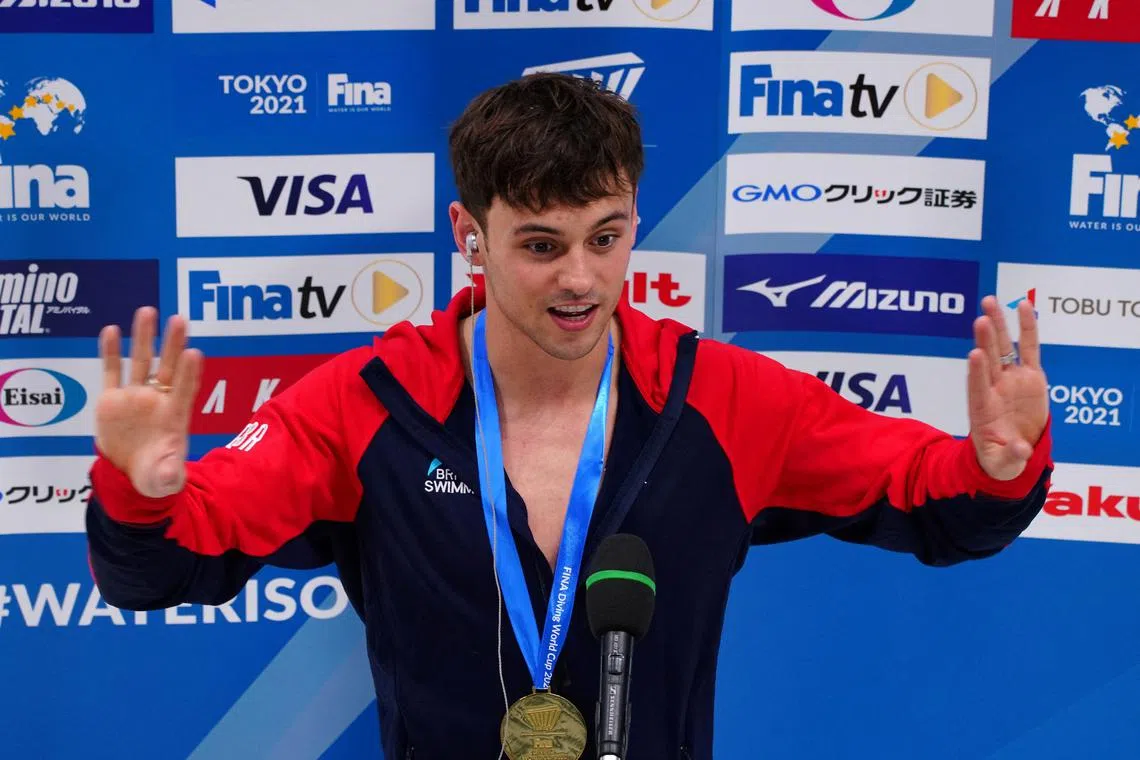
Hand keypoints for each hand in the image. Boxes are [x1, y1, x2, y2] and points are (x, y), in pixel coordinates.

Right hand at [95, 307, 202, 497]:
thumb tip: (171, 475)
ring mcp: (134, 397)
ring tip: (148, 311)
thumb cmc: (155, 475)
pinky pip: (112, 371)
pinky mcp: (112, 399)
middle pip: (167, 366)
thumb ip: (168, 474)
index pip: (184, 389)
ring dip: (144, 337)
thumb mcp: (163, 480)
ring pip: (141, 361)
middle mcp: (157, 400)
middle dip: (172, 344)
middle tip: (179, 319)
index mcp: (174, 416)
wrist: (129, 476)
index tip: (194, 352)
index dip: (189, 372)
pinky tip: (111, 330)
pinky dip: (111, 352)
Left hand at [967, 295, 1048, 480]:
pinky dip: (1027, 328)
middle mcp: (994, 389)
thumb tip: (1021, 451)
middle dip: (984, 340)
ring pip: (1003, 348)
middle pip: (988, 361)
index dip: (976, 373)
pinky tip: (1024, 305)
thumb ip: (1011, 456)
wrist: (1012, 453)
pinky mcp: (1030, 376)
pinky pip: (1028, 348)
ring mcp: (1011, 380)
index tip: (975, 355)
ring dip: (998, 325)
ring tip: (991, 301)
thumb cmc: (1002, 460)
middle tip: (981, 317)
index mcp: (983, 410)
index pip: (978, 388)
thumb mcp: (1004, 464)